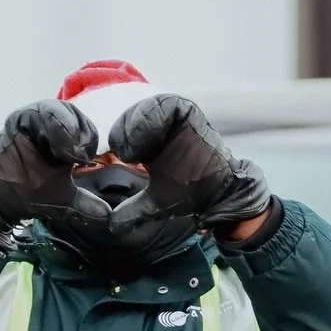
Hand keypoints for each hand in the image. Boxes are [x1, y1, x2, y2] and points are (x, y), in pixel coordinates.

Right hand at [0, 101, 104, 247]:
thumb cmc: (26, 195)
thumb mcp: (63, 199)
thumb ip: (85, 203)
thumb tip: (108, 215)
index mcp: (62, 137)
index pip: (86, 127)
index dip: (90, 141)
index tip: (86, 161)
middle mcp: (48, 123)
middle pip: (76, 114)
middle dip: (82, 134)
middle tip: (78, 158)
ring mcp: (32, 119)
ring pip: (59, 110)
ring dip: (68, 131)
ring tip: (68, 154)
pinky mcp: (18, 120)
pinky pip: (39, 112)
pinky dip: (52, 126)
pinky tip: (56, 147)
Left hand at [107, 94, 270, 241]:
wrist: (220, 193)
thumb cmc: (190, 193)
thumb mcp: (156, 203)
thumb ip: (134, 211)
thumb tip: (111, 225)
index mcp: (145, 145)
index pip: (123, 132)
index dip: (118, 140)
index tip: (116, 156)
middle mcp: (157, 128)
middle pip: (131, 117)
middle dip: (124, 131)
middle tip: (122, 151)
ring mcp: (172, 119)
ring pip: (147, 107)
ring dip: (136, 123)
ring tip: (132, 147)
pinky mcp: (188, 113)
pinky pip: (169, 105)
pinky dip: (156, 115)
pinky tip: (152, 133)